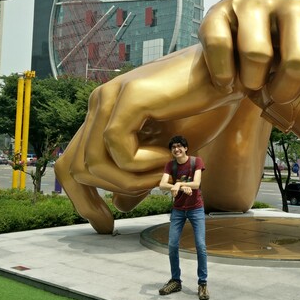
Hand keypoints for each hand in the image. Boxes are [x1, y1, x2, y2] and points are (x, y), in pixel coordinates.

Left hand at [54, 46, 246, 232]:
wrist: (228, 74)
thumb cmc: (203, 107)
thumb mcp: (167, 152)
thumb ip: (140, 176)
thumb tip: (119, 205)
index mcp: (104, 112)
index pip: (72, 162)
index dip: (82, 200)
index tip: (105, 225)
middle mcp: (100, 102)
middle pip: (73, 168)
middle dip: (98, 200)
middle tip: (143, 199)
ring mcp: (111, 97)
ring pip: (94, 164)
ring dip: (131, 181)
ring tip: (164, 172)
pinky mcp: (130, 97)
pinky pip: (118, 150)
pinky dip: (144, 164)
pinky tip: (168, 153)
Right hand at [199, 0, 299, 162]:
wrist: (239, 53)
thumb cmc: (290, 67)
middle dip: (287, 95)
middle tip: (277, 96)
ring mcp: (260, 1)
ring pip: (260, 57)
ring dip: (254, 84)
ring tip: (253, 80)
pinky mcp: (223, 7)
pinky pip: (224, 50)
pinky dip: (225, 76)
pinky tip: (228, 75)